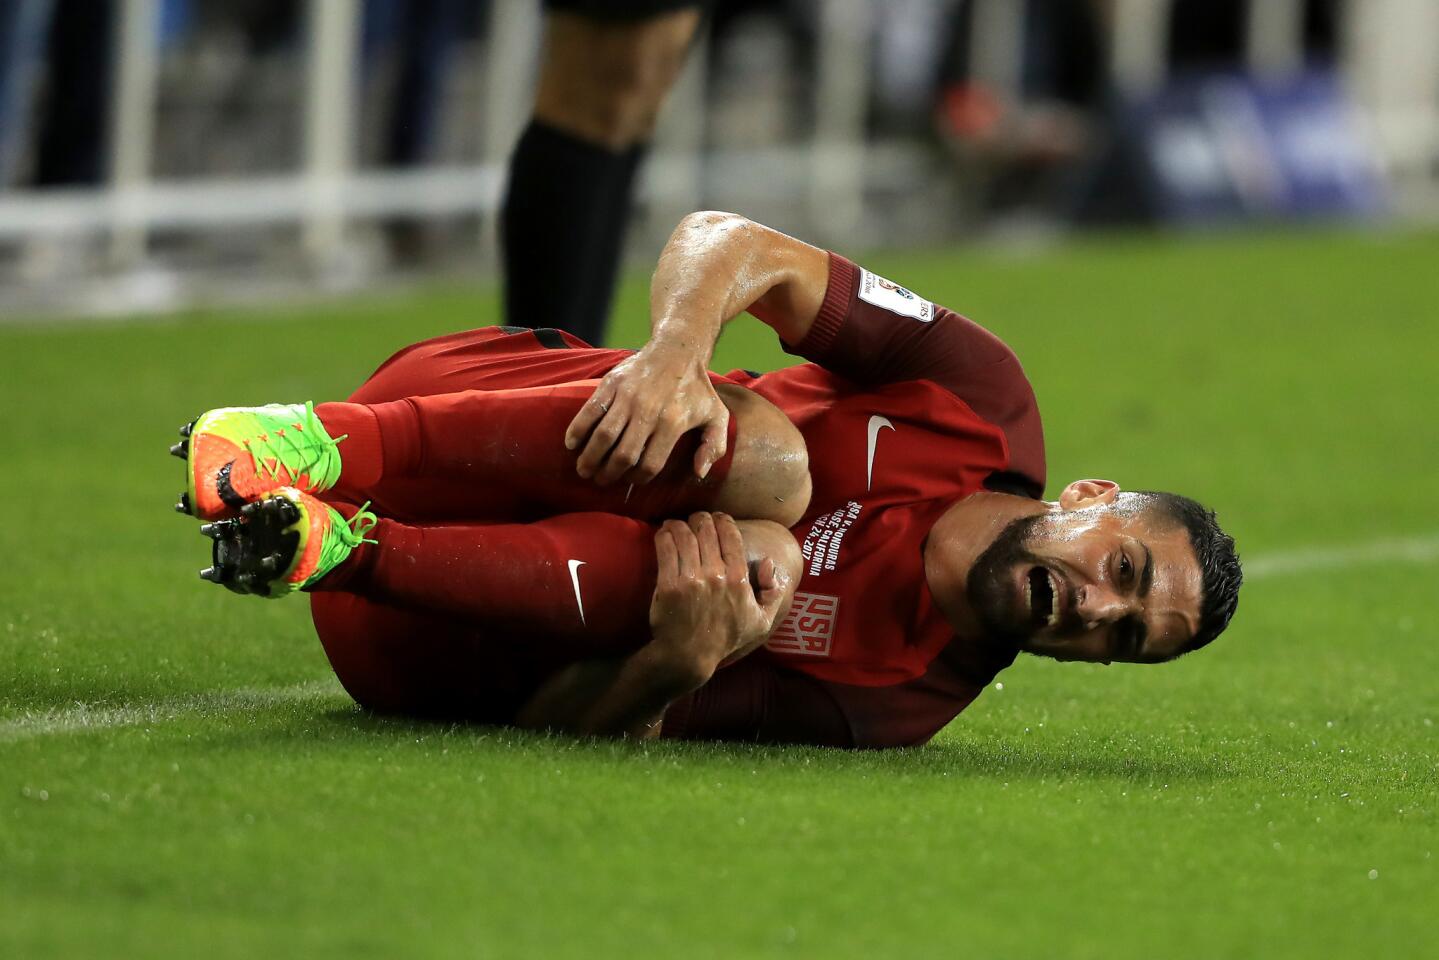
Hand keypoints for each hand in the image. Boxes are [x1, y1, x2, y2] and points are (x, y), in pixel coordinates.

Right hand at [564, 341, 728, 485]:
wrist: (677, 350)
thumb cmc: (697, 389)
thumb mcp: (717, 415)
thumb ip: (714, 447)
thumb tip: (699, 473)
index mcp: (673, 423)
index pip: (649, 464)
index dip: (637, 479)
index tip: (630, 481)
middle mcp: (648, 412)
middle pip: (623, 455)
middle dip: (609, 474)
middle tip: (601, 481)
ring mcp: (627, 398)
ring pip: (603, 437)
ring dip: (590, 458)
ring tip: (584, 470)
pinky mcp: (612, 384)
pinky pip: (589, 412)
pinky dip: (577, 430)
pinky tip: (571, 444)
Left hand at [649, 512, 787, 672]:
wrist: (688, 655)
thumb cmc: (726, 638)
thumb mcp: (761, 621)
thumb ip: (773, 592)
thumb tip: (769, 562)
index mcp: (739, 580)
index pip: (731, 537)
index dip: (723, 520)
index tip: (717, 517)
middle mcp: (716, 576)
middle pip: (706, 530)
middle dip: (700, 518)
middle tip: (695, 519)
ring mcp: (691, 580)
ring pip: (685, 536)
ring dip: (680, 524)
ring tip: (676, 524)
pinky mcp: (669, 585)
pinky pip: (666, 549)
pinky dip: (665, 535)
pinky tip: (664, 532)